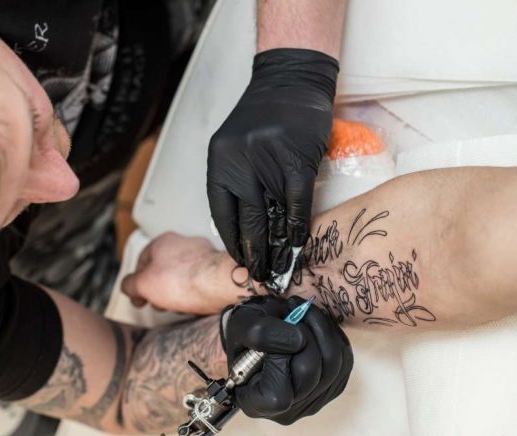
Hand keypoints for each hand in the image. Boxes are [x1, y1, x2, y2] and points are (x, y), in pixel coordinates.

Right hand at [121, 232, 227, 314]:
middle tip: (159, 303)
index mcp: (163, 241)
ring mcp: (203, 255)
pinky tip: (195, 304)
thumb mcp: (143, 284)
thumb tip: (127, 287)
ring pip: (182, 277)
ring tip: (179, 306)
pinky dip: (195, 294)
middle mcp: (184, 244)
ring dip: (177, 293)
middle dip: (159, 290)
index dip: (137, 283)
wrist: (220, 285)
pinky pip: (200, 283)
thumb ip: (130, 285)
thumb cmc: (184, 280)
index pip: (142, 262)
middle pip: (163, 270)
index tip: (139, 298)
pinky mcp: (217, 269)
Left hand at [207, 48, 338, 281]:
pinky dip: (296, 226)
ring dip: (275, 247)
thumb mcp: (236, 146)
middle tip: (259, 275)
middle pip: (246, 221)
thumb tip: (247, 224)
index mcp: (220, 162)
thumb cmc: (265, 117)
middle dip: (253, 253)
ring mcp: (268, 163)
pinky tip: (296, 244)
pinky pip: (296, 203)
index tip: (239, 261)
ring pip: (271, 216)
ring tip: (278, 269)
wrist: (291, 80)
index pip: (222, 213)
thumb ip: (238, 180)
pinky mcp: (296, 161)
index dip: (232, 241)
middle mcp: (240, 164)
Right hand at [221, 295, 352, 424]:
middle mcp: (285, 411)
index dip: (279, 362)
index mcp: (254, 403)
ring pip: (333, 365)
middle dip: (304, 335)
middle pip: (309, 375)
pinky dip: (333, 336)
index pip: (277, 396)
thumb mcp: (242, 324)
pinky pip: (345, 361)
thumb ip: (263, 333)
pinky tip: (315, 326)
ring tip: (303, 313)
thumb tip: (299, 341)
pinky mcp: (333, 387)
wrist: (263, 330)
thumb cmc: (247, 331)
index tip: (274, 333)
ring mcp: (312, 402)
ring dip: (321, 329)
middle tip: (292, 312)